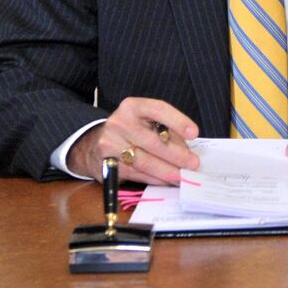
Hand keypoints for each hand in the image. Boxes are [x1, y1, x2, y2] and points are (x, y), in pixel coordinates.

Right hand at [69, 97, 199, 184]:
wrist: (93, 144)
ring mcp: (110, 144)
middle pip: (153, 141)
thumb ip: (167, 131)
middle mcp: (119, 123)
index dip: (178, 121)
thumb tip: (187, 151)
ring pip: (145, 161)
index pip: (158, 110)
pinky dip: (155, 179)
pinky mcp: (108, 165)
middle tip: (193, 164)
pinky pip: (136, 174)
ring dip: (167, 171)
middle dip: (176, 155)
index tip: (194, 134)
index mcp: (132, 107)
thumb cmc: (130, 130)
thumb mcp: (145, 121)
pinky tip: (167, 181)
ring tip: (183, 176)